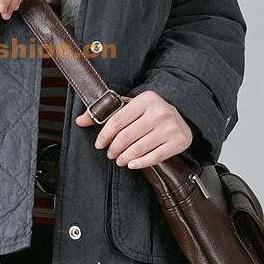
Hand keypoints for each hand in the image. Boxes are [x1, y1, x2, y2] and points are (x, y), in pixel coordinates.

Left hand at [75, 90, 193, 168]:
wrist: (183, 115)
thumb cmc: (150, 111)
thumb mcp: (130, 106)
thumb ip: (105, 113)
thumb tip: (79, 121)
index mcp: (146, 99)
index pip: (118, 120)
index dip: (104, 135)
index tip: (99, 144)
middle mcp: (160, 112)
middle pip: (127, 136)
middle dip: (114, 148)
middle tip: (110, 154)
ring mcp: (171, 127)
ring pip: (139, 148)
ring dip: (125, 157)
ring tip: (119, 160)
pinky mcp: (179, 142)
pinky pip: (155, 157)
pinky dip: (141, 163)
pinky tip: (132, 164)